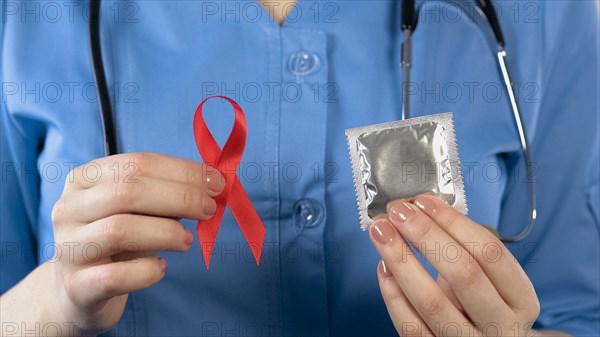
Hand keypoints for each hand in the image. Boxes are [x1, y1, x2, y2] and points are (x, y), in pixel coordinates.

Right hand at [49, 153, 223, 333]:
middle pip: (127, 192)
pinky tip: (161, 268)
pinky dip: (147, 271)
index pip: (137, 163)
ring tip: (186, 240)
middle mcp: (69, 209)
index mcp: (84, 179)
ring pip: (120, 230)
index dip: (182, 171)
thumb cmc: (116, 241)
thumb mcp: (137, 210)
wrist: (77, 291)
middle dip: (180, 197)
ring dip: (166, 233)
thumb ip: (167, 195)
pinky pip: (115, 277)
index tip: (217, 182)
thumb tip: (211, 184)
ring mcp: (67, 249)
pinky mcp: (76, 287)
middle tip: (209, 210)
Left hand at [369, 194, 539, 336]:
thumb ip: (463, 251)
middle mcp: (501, 326)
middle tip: (399, 211)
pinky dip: (392, 294)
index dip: (454, 222)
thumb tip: (420, 211)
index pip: (490, 253)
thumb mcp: (489, 282)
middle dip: (426, 235)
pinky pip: (410, 325)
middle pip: (463, 274)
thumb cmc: (482, 308)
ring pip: (431, 302)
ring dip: (401, 259)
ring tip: (382, 232)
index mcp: (521, 300)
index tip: (425, 201)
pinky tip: (383, 267)